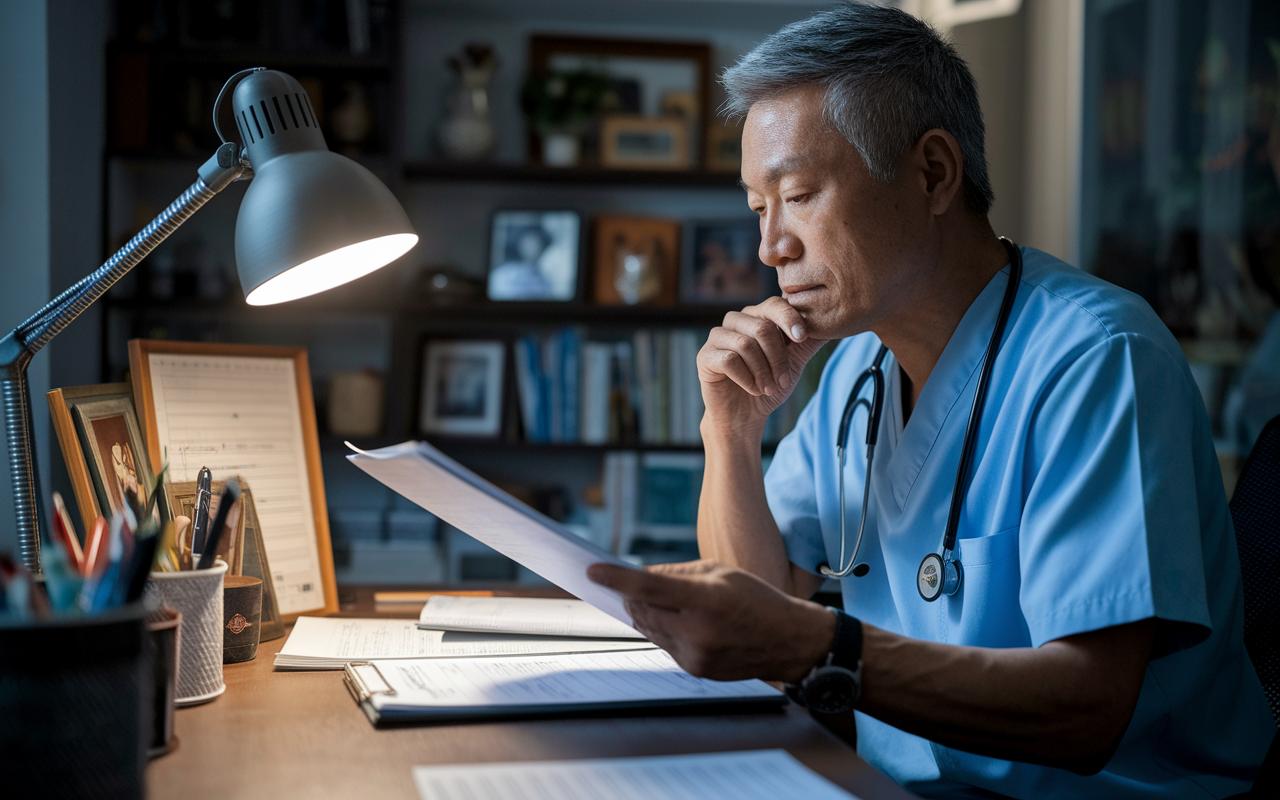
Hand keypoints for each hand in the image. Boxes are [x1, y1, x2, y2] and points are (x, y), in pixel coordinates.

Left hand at [587, 559, 834, 682]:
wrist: (788, 641)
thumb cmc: (755, 598)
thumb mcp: (719, 571)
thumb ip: (675, 573)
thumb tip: (637, 577)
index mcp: (707, 600)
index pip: (649, 588)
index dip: (617, 579)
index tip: (592, 571)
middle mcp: (699, 631)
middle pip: (642, 609)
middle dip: (629, 594)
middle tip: (621, 581)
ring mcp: (695, 655)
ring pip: (648, 628)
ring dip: (643, 612)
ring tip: (651, 598)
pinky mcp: (695, 669)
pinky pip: (663, 643)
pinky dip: (661, 628)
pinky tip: (676, 619)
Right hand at [697, 297, 828, 434]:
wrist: (745, 415)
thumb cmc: (769, 385)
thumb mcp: (794, 362)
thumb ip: (809, 342)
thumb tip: (835, 322)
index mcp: (758, 316)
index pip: (774, 304)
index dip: (789, 319)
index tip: (801, 338)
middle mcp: (736, 321)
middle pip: (762, 327)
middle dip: (778, 358)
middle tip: (783, 380)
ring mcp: (717, 337)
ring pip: (746, 344)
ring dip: (763, 371)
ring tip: (768, 387)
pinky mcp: (705, 356)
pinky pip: (729, 360)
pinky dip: (746, 378)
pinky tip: (751, 389)